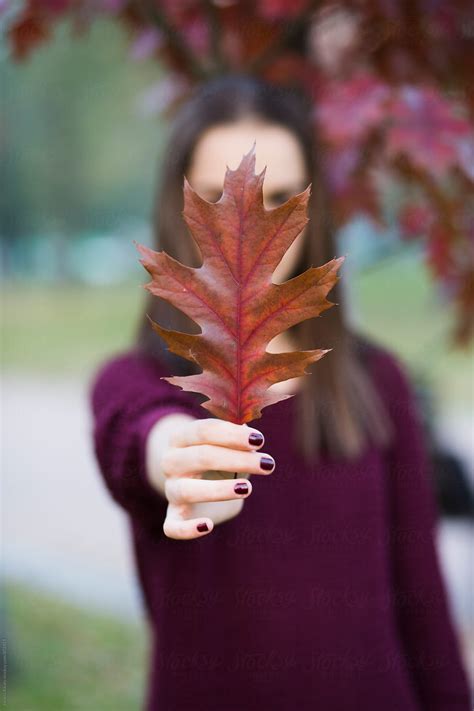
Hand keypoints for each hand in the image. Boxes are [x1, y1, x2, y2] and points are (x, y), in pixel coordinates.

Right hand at [145, 414, 275, 539]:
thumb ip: (238, 436)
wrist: (197, 483)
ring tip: (248, 488)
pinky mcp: (173, 516)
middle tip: (268, 464)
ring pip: (188, 490)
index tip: (259, 440)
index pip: (204, 431)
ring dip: (219, 489)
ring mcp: (171, 490)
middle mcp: (171, 462)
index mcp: (181, 438)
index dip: (232, 434)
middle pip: (201, 457)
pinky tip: (208, 526)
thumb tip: (251, 436)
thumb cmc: (218, 457)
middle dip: (237, 460)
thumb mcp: (228, 443)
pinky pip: (172, 527)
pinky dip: (186, 529)